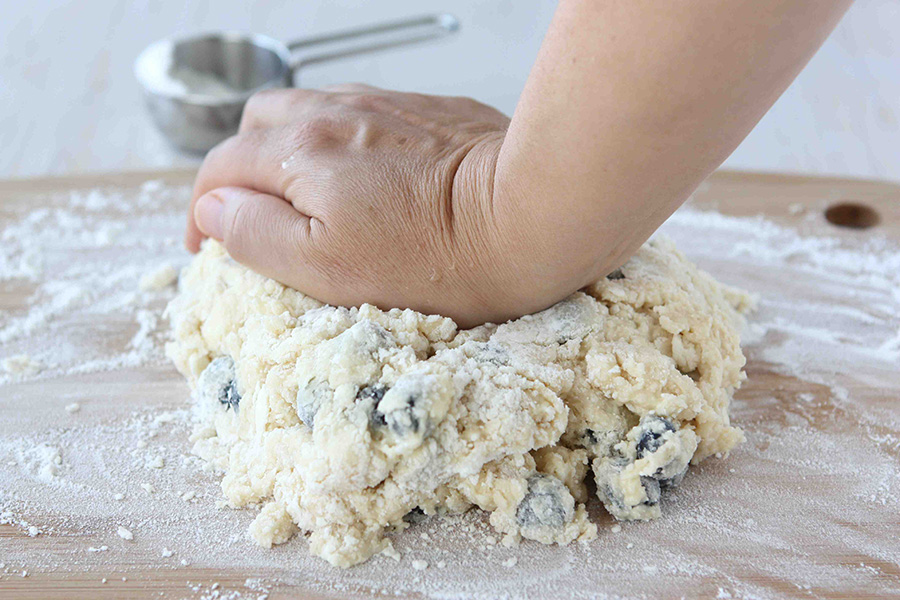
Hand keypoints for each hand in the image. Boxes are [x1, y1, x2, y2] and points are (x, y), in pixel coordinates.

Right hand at [186, 85, 585, 327]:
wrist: (534, 213)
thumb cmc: (438, 257)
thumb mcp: (327, 269)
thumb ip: (257, 235)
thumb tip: (213, 210)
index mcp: (299, 152)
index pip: (221, 167)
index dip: (204, 209)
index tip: (209, 244)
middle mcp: (335, 114)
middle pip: (259, 125)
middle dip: (244, 169)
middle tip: (257, 215)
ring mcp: (385, 106)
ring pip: (312, 111)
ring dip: (293, 150)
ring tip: (311, 195)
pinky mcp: (429, 110)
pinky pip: (365, 115)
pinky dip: (345, 143)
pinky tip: (373, 178)